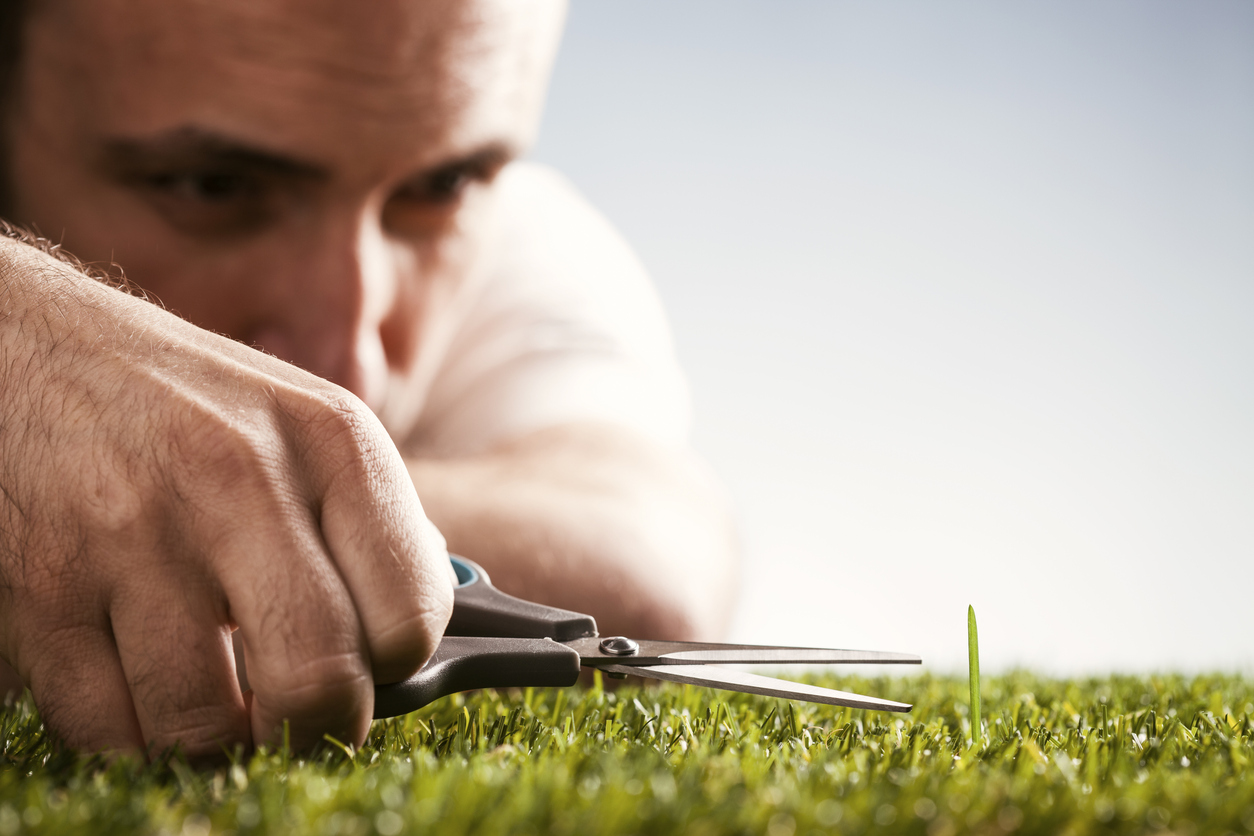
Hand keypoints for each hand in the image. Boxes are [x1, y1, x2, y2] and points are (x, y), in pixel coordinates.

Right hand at [0, 238, 451, 757]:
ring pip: (206, 725)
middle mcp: (238, 478)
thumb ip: (371, 521)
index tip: (371, 668)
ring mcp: (132, 532)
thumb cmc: (193, 405)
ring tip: (215, 699)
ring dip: (218, 738)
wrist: (35, 349)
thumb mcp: (308, 422)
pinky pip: (108, 727)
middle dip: (319, 728)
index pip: (412, 612)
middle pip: (318, 681)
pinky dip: (134, 732)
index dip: (397, 666)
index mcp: (330, 440)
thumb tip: (421, 626)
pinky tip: (143, 684)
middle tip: (302, 720)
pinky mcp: (40, 585)